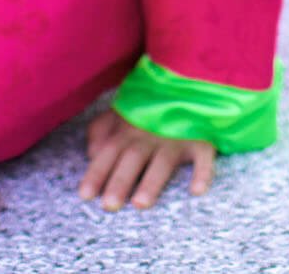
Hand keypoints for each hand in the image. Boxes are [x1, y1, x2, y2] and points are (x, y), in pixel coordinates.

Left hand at [77, 109, 216, 211]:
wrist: (191, 83)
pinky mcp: (201, 140)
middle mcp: (150, 134)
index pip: (108, 152)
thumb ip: (101, 129)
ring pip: (163, 161)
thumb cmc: (149, 106)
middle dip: (120, 181)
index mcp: (128, 128)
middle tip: (109, 206)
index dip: (96, 173)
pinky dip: (202, 173)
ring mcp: (177, 137)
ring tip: (140, 204)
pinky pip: (203, 156)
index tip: (85, 196)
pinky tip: (196, 191)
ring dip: (151, 182)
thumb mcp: (121, 111)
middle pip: (132, 158)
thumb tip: (92, 153)